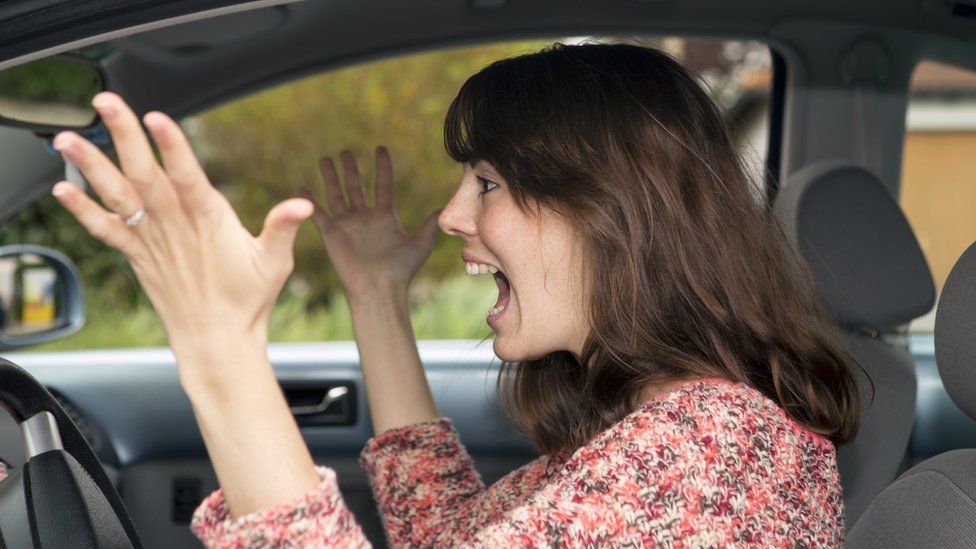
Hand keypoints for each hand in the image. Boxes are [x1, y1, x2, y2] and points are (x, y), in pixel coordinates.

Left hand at [51, 92, 312, 367]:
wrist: (216, 341)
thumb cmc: (248, 301)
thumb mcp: (275, 262)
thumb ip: (282, 227)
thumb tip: (303, 204)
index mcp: (210, 222)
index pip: (188, 177)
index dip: (172, 146)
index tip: (157, 118)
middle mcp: (175, 227)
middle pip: (145, 174)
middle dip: (124, 135)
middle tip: (105, 102)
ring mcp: (152, 240)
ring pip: (118, 195)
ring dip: (91, 165)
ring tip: (67, 137)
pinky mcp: (138, 254)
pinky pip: (106, 229)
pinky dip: (83, 210)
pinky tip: (62, 189)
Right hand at [301, 148, 439, 299]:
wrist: (379, 289)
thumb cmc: (401, 270)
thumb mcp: (421, 243)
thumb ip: (430, 223)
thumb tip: (445, 207)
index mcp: (385, 217)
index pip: (383, 185)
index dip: (382, 167)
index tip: (380, 149)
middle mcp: (365, 218)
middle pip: (356, 186)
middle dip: (352, 169)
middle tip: (346, 151)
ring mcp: (348, 225)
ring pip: (337, 194)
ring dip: (331, 177)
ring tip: (327, 159)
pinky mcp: (332, 234)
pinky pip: (318, 214)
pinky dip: (309, 201)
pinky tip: (302, 187)